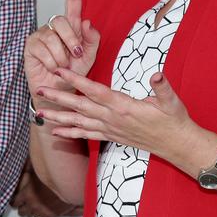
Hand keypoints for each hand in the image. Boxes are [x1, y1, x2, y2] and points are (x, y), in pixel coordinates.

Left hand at [11, 164, 77, 216]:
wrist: (69, 183)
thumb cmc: (54, 175)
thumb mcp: (36, 172)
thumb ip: (27, 175)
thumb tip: (23, 173)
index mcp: (27, 194)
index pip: (15, 202)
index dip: (15, 201)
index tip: (16, 201)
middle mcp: (33, 205)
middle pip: (22, 212)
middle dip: (22, 208)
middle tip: (24, 205)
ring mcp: (42, 211)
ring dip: (32, 213)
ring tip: (33, 209)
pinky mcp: (52, 216)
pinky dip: (42, 216)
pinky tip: (43, 211)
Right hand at [24, 0, 99, 111]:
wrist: (59, 92)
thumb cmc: (74, 74)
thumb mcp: (89, 58)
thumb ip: (92, 40)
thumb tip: (87, 22)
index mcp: (72, 27)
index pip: (73, 3)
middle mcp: (55, 28)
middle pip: (63, 21)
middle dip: (71, 39)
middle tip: (75, 55)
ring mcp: (42, 35)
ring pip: (54, 37)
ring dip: (61, 56)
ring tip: (61, 65)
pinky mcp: (31, 45)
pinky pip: (44, 49)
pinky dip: (51, 62)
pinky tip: (50, 67)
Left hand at [37, 68, 207, 165]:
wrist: (177, 145)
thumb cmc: (174, 120)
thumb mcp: (172, 101)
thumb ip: (162, 87)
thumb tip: (157, 74)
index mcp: (124, 107)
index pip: (94, 91)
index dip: (76, 80)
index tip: (59, 71)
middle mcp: (112, 119)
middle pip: (80, 106)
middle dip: (58, 97)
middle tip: (38, 89)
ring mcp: (110, 129)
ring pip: (79, 122)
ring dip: (57, 116)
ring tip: (38, 112)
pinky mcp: (111, 137)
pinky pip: (86, 135)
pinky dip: (70, 132)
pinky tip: (55, 131)